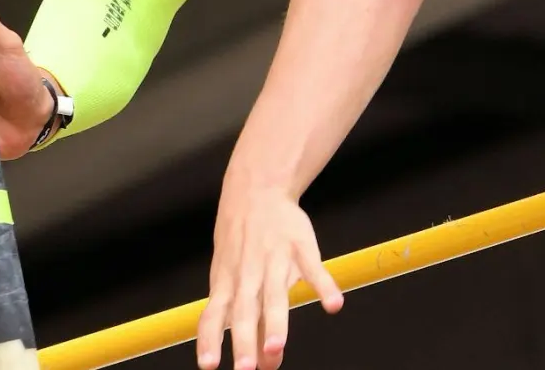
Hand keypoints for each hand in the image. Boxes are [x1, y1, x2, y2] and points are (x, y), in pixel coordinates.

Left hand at [196, 185, 343, 369]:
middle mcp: (248, 274)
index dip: (210, 340)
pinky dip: (324, 287)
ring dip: (276, 322)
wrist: (256, 191)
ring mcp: (274, 259)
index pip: (215, 315)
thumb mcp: (233, 277)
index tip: (210, 366)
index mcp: (227, 283)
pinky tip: (334, 305)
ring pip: (275, 294)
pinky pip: (314, 269)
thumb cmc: (241, 244)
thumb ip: (247, 318)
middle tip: (245, 369)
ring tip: (277, 348)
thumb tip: (263, 362)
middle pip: (246, 311)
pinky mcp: (301, 246)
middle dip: (245, 341)